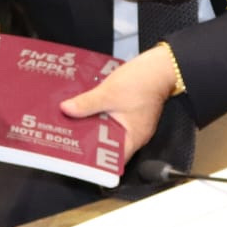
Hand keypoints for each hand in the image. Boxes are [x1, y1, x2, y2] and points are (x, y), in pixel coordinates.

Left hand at [60, 47, 174, 158]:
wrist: (159, 65)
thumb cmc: (142, 81)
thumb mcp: (108, 93)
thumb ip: (87, 103)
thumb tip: (67, 109)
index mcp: (133, 138)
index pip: (112, 160)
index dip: (95, 161)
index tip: (77, 156)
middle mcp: (134, 134)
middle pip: (107, 144)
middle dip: (88, 140)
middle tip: (69, 138)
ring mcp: (133, 122)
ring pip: (108, 129)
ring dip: (93, 125)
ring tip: (73, 123)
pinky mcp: (131, 111)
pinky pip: (112, 118)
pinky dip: (100, 114)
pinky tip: (87, 108)